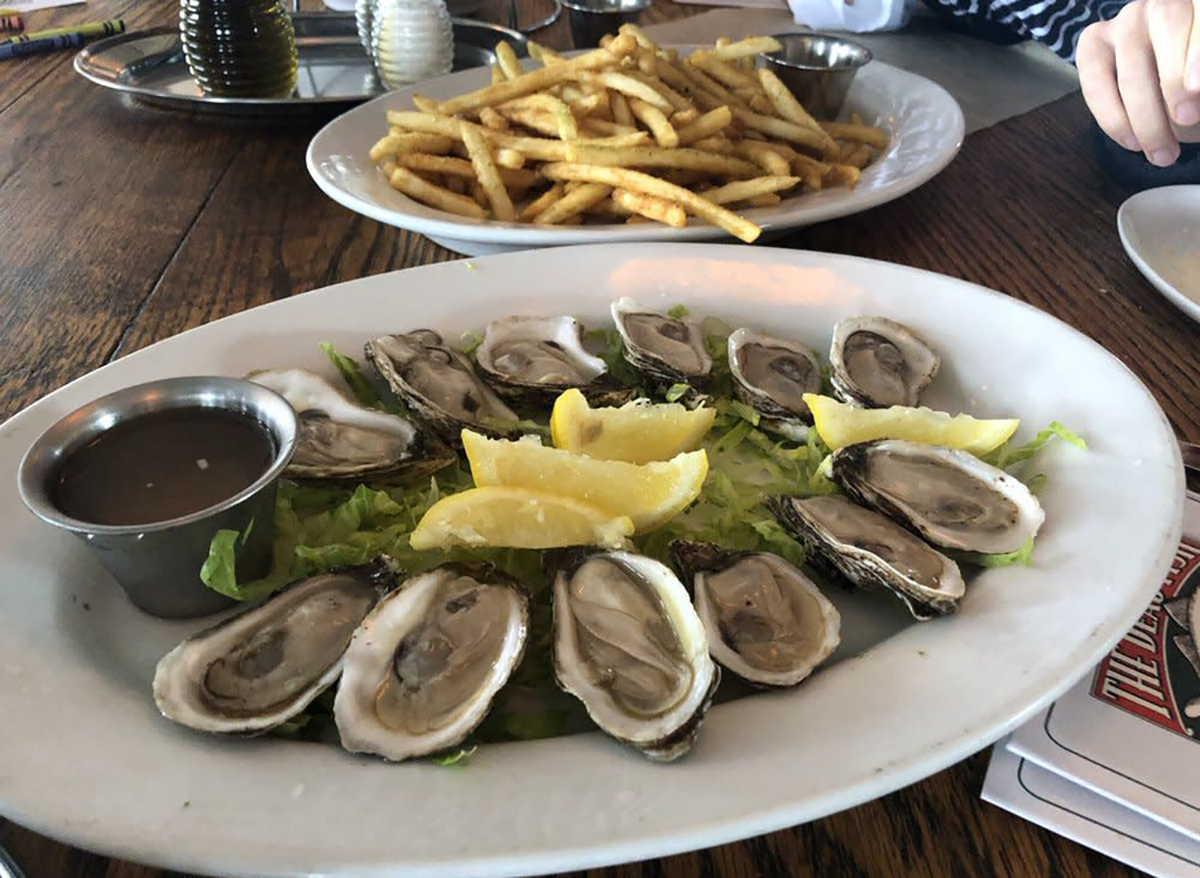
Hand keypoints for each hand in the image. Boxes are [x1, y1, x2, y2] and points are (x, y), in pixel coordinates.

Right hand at [1077, 0, 1199, 165]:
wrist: (1173, 100)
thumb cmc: (1196, 94)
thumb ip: (1198, 88)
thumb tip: (1190, 99)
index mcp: (1199, 7)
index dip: (1197, 50)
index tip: (1198, 88)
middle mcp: (1164, 3)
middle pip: (1166, 25)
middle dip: (1173, 79)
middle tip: (1185, 121)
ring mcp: (1126, 20)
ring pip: (1129, 62)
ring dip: (1144, 116)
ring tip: (1162, 154)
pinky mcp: (1093, 43)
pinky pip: (1095, 81)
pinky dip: (1111, 117)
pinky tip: (1131, 142)